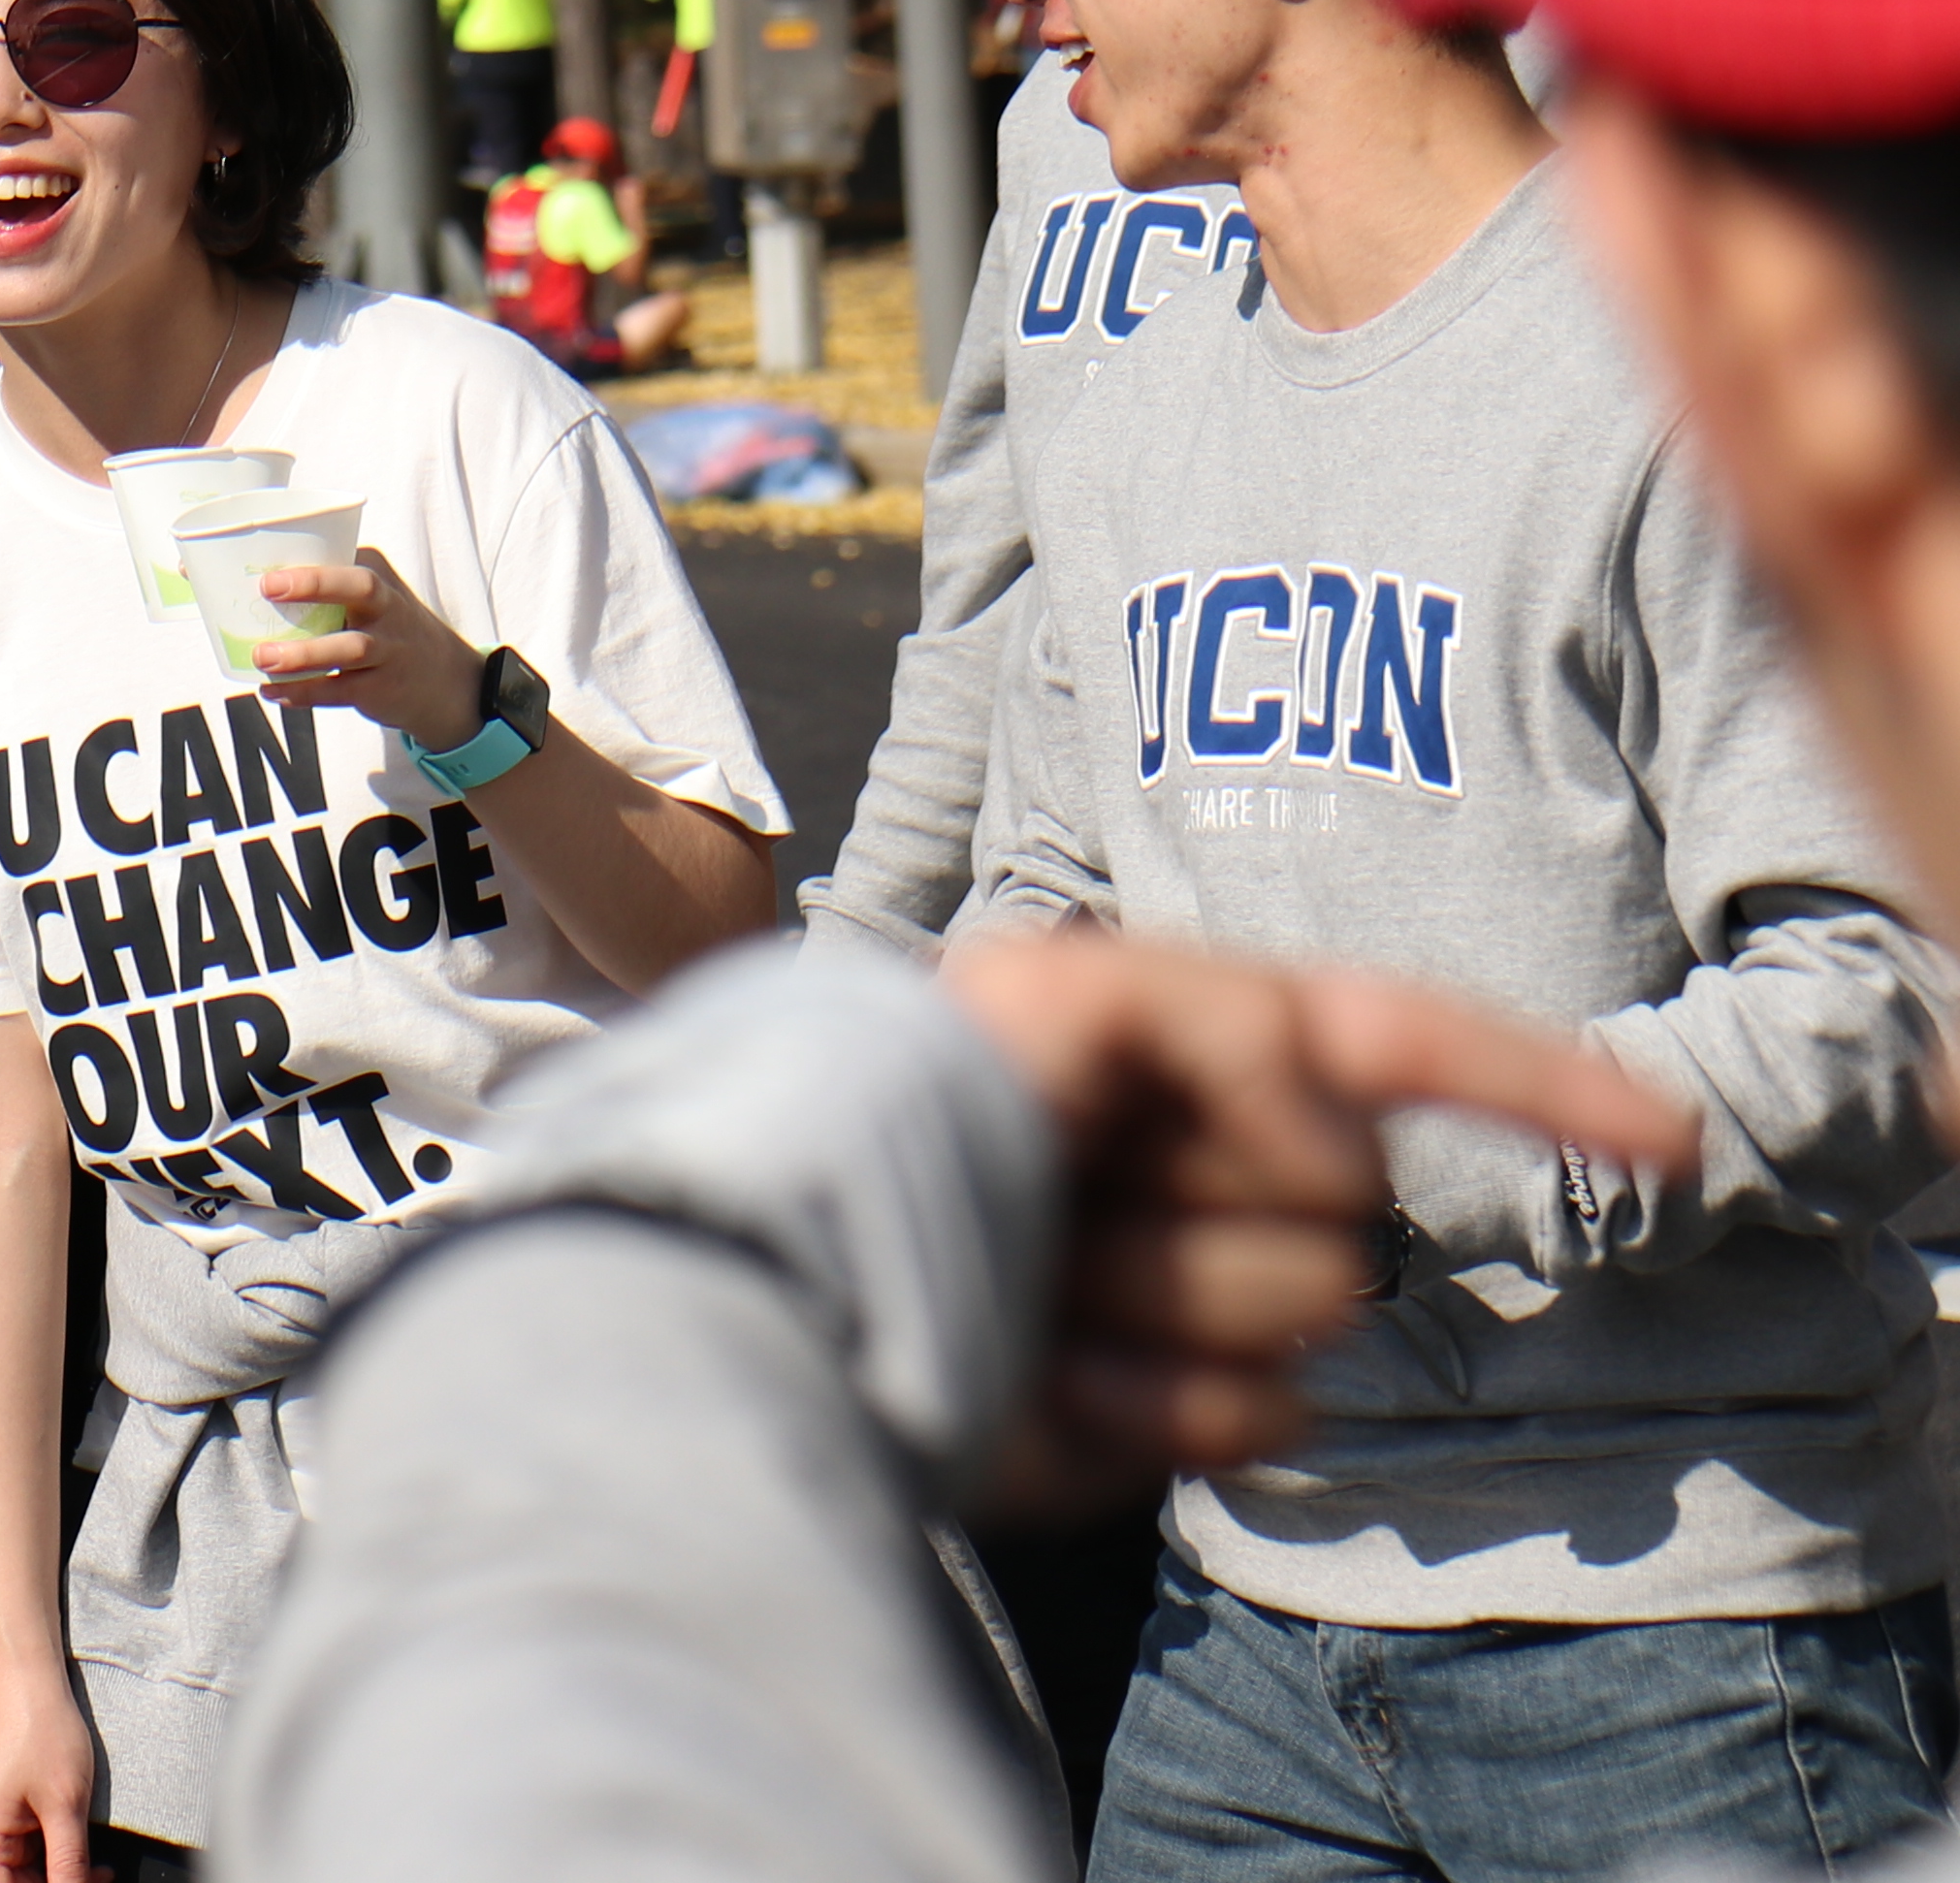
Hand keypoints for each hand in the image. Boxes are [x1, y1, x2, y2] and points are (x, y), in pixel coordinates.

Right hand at [0, 1652, 106, 1876]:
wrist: (24, 1672)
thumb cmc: (39, 1727)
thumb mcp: (65, 1805)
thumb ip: (69, 1864)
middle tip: (99, 1882)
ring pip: (24, 1872)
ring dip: (62, 1876)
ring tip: (102, 1873)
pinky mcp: (3, 1806)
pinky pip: (28, 1848)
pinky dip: (58, 1855)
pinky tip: (90, 1858)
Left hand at [246, 550, 487, 743]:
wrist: (444, 682)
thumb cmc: (384, 629)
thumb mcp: (370, 600)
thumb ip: (324, 591)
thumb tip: (246, 590)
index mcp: (377, 576)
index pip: (343, 557)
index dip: (305, 565)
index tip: (265, 573)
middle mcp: (389, 608)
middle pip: (360, 588)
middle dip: (315, 585)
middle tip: (267, 589)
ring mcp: (389, 649)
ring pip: (349, 647)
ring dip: (303, 654)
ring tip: (263, 658)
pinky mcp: (381, 688)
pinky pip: (339, 691)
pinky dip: (304, 692)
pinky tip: (273, 691)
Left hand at [942, 926, 1695, 1515]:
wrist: (761, 1270)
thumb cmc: (890, 1109)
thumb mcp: (1054, 1002)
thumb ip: (1232, 1023)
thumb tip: (1332, 1137)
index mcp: (1174, 1047)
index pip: (1397, 1039)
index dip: (1539, 1085)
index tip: (1666, 1144)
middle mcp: (1190, 1168)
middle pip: (1345, 1202)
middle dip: (1206, 1198)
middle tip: (1050, 1185)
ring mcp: (1176, 1297)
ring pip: (1304, 1320)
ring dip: (1154, 1302)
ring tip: (1017, 1271)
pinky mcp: (1147, 1415)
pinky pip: (1250, 1424)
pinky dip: (1139, 1407)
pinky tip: (1029, 1372)